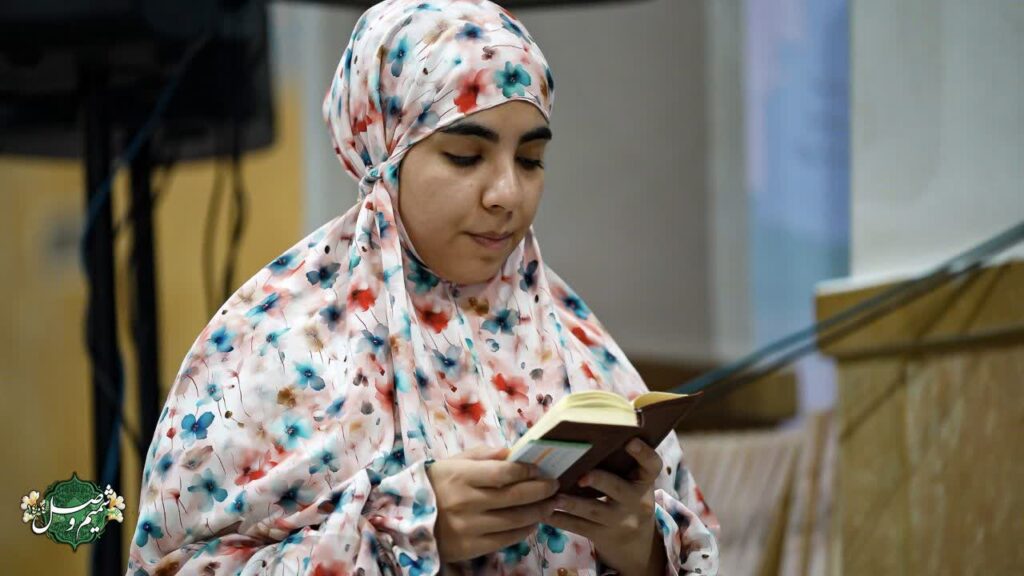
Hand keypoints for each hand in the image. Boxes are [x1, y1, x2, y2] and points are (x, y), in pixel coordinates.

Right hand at [426, 445, 559, 563]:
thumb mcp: (453, 462)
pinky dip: (524, 530)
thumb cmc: (435, 484)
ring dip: (539, 511)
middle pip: (515, 496)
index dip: (528, 471)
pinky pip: (506, 539)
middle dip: (541, 490)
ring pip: (515, 520)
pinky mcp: (470, 547)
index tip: (541, 469)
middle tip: (556, 485)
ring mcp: (469, 527)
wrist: (405, 519)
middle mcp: (466, 501)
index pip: (505, 473)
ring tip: (551, 504)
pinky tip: (533, 521)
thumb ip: (484, 455)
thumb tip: (514, 452)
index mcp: (461, 475)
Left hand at [546, 438, 666, 575]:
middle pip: (618, 489)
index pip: (653, 465)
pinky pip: (580, 527)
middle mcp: (636, 501)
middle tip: (581, 477)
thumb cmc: (628, 499)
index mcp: (644, 481)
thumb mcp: (634, 482)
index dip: (644, 453)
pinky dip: (560, 519)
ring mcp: (621, 521)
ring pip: (595, 510)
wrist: (635, 543)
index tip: (631, 441)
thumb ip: (620, 463)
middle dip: (600, 481)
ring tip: (554, 497)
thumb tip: (588, 434)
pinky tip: (544, 512)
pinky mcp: (604, 536)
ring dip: (572, 503)